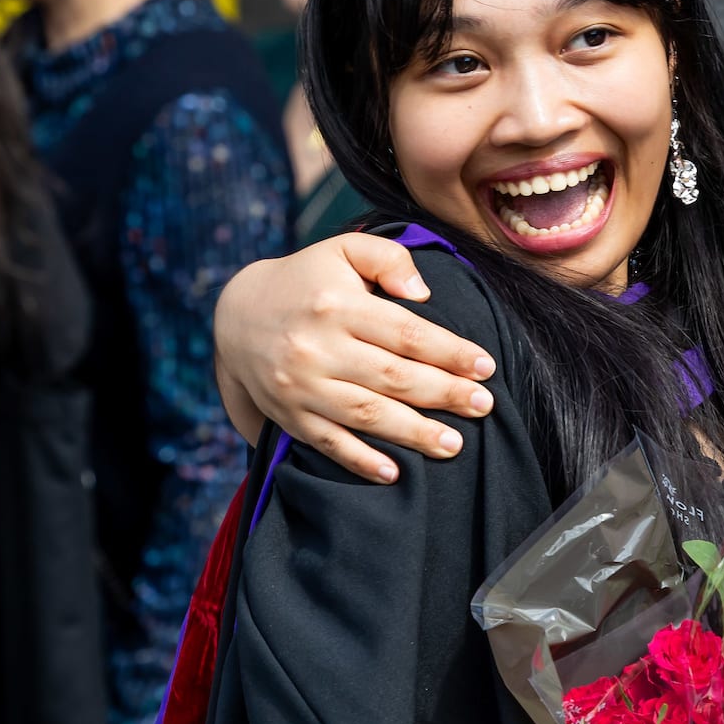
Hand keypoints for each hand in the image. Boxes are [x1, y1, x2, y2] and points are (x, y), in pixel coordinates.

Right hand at [213, 234, 496, 482]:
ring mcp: (301, 387)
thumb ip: (388, 259)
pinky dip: (360, 461)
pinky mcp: (289, 416)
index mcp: (338, 306)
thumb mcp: (343, 250)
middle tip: (485, 406)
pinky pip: (327, 443)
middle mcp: (318, 349)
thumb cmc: (308, 281)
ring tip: (454, 444)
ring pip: (365, 415)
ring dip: (412, 433)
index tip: (486, 366)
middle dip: (444, 394)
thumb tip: (423, 293)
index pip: (405, 333)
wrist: (236, 317)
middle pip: (392, 377)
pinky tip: (394, 473)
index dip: (449, 352)